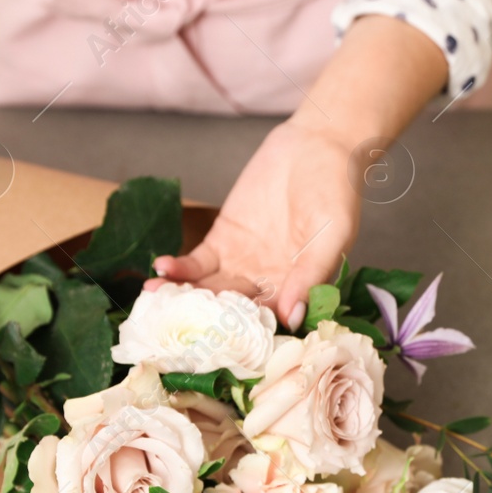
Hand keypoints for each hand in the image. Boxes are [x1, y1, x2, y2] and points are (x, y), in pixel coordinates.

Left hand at [153, 116, 360, 327]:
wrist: (318, 147)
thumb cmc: (336, 194)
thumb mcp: (332, 237)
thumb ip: (311, 276)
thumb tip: (293, 317)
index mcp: (295, 291)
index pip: (265, 324)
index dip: (241, 336)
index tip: (215, 345)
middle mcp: (266, 284)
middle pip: (229, 313)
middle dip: (200, 321)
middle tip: (170, 325)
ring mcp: (241, 263)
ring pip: (208, 290)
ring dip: (181, 296)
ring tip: (154, 297)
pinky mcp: (223, 239)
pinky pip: (197, 262)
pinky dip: (180, 267)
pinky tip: (163, 268)